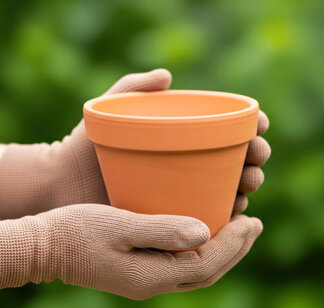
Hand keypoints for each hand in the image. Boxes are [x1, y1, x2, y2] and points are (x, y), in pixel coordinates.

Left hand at [0, 69, 270, 218]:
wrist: (63, 185)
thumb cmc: (85, 145)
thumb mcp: (109, 110)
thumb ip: (133, 87)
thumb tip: (167, 75)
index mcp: (187, 136)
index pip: (232, 128)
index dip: (253, 126)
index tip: (259, 126)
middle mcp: (194, 163)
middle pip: (242, 158)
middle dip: (258, 156)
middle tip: (255, 157)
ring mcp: (189, 191)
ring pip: (234, 188)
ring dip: (249, 185)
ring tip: (246, 185)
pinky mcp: (180, 217)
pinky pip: (215, 217)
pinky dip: (232, 215)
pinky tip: (235, 212)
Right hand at [0, 204, 261, 299]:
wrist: (42, 248)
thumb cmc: (75, 231)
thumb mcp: (118, 225)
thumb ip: (161, 229)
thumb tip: (205, 233)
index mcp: (152, 275)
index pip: (208, 264)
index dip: (234, 244)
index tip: (253, 221)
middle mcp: (153, 284)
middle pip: (209, 272)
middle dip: (237, 249)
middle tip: (256, 225)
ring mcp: (146, 281)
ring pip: (198, 272)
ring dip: (223, 252)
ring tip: (241, 229)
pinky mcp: (139, 273)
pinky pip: (183, 267)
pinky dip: (203, 253)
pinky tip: (206, 235)